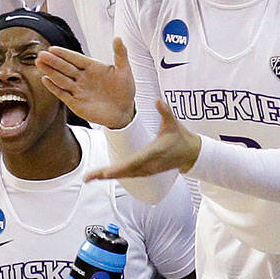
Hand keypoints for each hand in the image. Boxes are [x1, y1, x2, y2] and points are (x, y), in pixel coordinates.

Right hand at [37, 37, 135, 128]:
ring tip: (39, 63)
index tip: (52, 48)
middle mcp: (82, 77)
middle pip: (65, 67)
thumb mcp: (124, 70)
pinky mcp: (75, 103)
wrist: (124, 111)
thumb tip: (118, 37)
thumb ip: (120, 54)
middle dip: (53, 61)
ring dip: (50, 71)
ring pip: (61, 79)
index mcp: (92, 67)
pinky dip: (54, 87)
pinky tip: (45, 79)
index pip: (75, 58)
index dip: (64, 54)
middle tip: (41, 54)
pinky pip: (62, 94)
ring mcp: (78, 90)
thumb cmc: (124, 89)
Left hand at [85, 99, 200, 181]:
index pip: (134, 162)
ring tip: (90, 177)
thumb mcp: (173, 123)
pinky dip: (116, 175)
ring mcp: (148, 170)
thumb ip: (165, 111)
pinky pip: (129, 174)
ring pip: (125, 175)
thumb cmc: (180, 137)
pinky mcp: (147, 171)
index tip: (106, 172)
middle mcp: (148, 164)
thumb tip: (158, 100)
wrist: (191, 154)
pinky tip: (104, 175)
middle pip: (124, 171)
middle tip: (88, 177)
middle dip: (105, 174)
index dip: (120, 168)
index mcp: (153, 153)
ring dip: (107, 176)